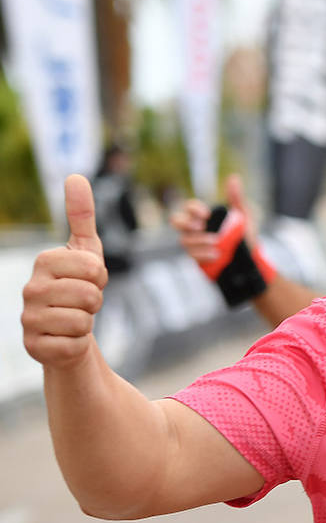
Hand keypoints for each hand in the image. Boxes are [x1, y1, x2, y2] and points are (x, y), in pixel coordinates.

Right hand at [21, 175, 107, 368]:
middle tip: (83, 302)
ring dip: (88, 323)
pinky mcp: (34, 346)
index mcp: (44, 262)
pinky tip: (66, 338)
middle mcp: (30, 289)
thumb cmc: (80, 286)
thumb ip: (81, 215)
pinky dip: (78, 343)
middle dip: (96, 301)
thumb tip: (75, 176)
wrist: (68, 329)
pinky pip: (74, 344)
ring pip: (83, 321)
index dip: (100, 277)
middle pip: (90, 295)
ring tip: (75, 318)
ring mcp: (28, 318)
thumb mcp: (86, 251)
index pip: (93, 268)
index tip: (88, 280)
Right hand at [169, 174, 254, 264]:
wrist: (250, 257)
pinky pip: (192, 256)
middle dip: (185, 223)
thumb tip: (233, 178)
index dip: (194, 209)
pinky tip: (216, 254)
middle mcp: (194, 228)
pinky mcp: (197, 258)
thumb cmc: (243, 233)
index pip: (189, 207)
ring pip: (184, 240)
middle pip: (176, 221)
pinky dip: (203, 254)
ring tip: (215, 243)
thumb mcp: (243, 215)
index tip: (207, 214)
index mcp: (202, 215)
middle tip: (201, 227)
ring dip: (198, 241)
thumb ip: (236, 198)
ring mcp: (194, 243)